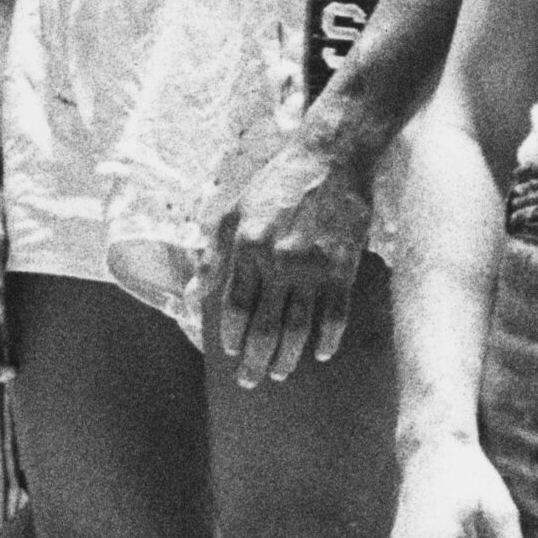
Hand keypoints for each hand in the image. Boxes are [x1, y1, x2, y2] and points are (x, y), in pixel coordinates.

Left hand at [211, 144, 370, 387]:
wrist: (331, 157)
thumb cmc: (276, 184)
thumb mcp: (233, 210)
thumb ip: (213, 254)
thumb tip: (193, 295)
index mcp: (247, 245)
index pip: (234, 307)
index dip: (230, 336)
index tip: (230, 353)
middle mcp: (278, 259)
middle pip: (264, 326)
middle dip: (255, 360)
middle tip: (250, 380)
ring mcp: (313, 265)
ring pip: (298, 328)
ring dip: (288, 357)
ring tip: (280, 372)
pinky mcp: (344, 265)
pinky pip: (336, 315)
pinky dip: (328, 339)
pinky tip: (321, 353)